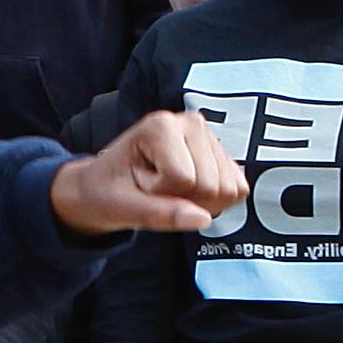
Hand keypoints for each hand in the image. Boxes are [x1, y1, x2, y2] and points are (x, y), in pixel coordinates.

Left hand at [50, 109, 248, 236]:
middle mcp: (190, 123)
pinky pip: (237, 190)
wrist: (105, 186)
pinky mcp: (222, 154)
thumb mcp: (123, 207)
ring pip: (228, 189)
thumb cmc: (108, 192)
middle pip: (212, 185)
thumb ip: (160, 214)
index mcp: (160, 126)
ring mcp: (210, 137)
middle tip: (154, 188)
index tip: (140, 183)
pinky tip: (186, 189)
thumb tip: (202, 219)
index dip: (160, 193)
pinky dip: (213, 201)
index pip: (184, 179)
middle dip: (183, 199)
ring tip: (169, 188)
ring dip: (198, 202)